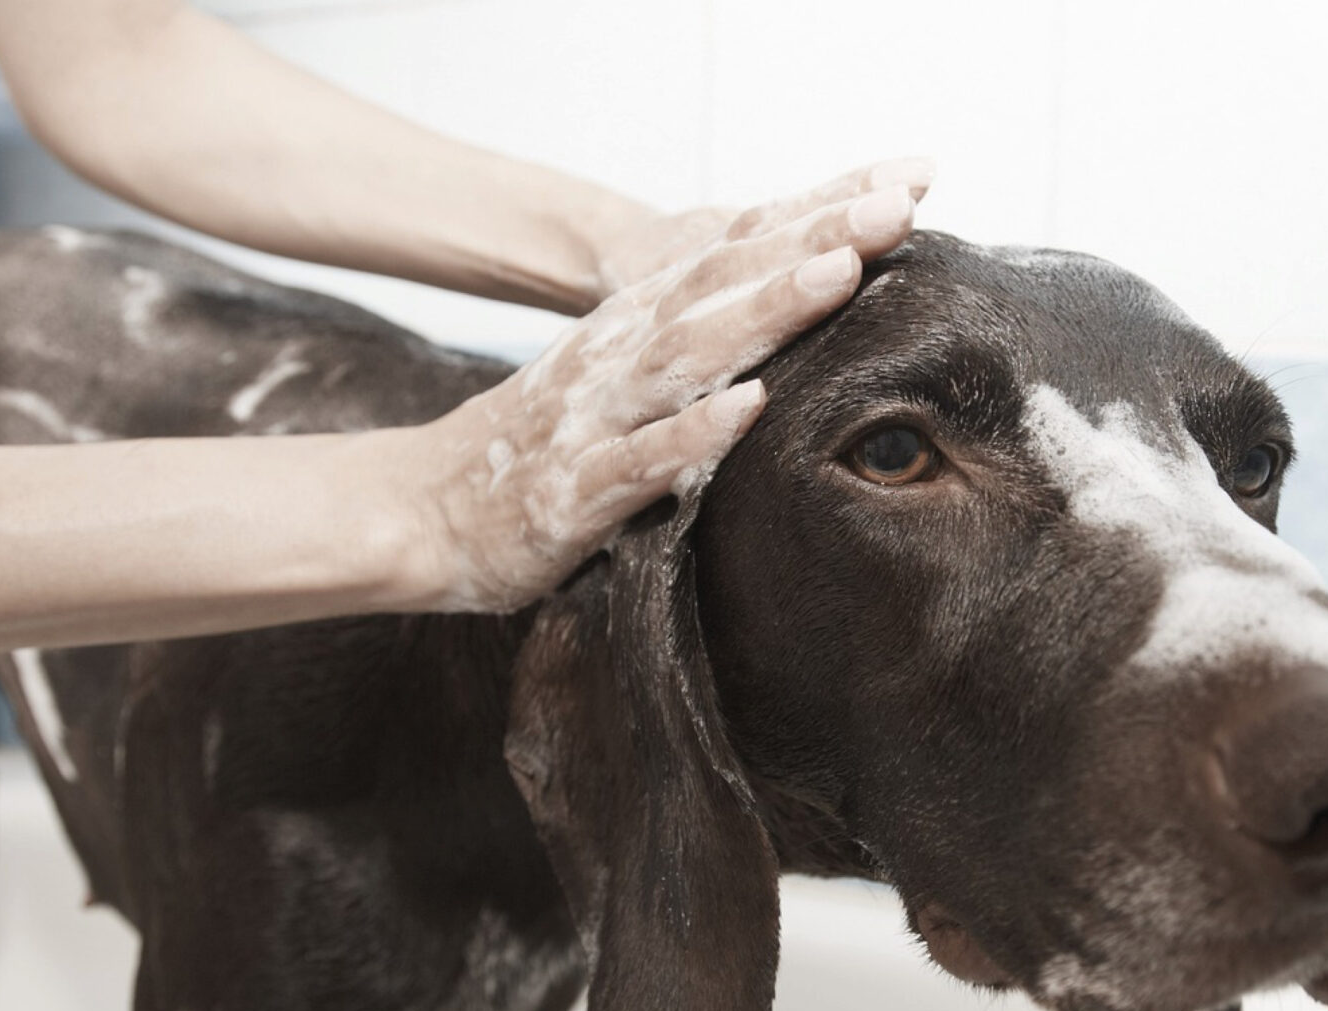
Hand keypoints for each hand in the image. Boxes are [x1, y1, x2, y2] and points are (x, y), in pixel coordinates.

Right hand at [383, 162, 931, 612]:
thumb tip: (798, 301)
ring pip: (688, 354)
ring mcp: (598, 417)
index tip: (902, 185)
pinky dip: (693, 433)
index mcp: (639, 323)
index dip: (816, 216)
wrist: (426, 508)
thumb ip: (700, 341)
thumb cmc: (547, 445)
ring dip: (763, 313)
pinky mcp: (575, 490)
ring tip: (837, 276)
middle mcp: (621, 354)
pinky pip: (640, 460)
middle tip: (892, 208)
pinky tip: (747, 409)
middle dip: (811, 243)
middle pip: (724, 284)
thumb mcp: (626, 376)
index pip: (737, 253)